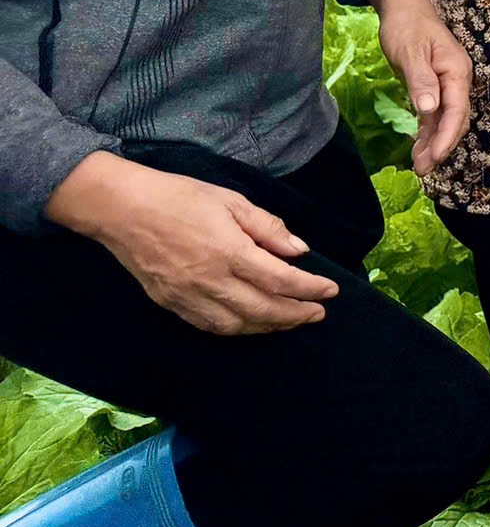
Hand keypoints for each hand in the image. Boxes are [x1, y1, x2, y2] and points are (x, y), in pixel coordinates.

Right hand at [44, 154, 337, 334]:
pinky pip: (210, 326)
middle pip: (262, 309)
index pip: (280, 280)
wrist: (121, 209)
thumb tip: (300, 251)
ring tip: (291, 320)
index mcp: (228, 251)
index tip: (331, 291)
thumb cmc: (179, 197)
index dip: (310, 289)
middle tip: (318, 313)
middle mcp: (209, 280)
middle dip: (295, 315)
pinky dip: (238, 329)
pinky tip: (252, 323)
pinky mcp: (170, 303)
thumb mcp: (232, 201)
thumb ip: (268, 228)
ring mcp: (187, 296)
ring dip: (269, 326)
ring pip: (237, 325)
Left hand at [375, 0, 472, 175]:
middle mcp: (456, 80)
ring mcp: (447, 85)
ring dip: (434, 143)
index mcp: (456, 71)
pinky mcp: (434, 87)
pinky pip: (435, 115)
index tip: (436, 157)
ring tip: (419, 167)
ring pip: (445, 120)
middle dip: (441, 146)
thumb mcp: (409, 52)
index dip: (447, 136)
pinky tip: (418, 148)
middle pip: (455, 119)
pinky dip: (428, 132)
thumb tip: (429, 110)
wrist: (405, 8)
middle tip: (423, 169)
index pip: (456, 110)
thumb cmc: (407, 27)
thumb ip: (420, 81)